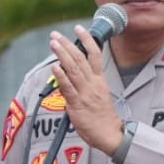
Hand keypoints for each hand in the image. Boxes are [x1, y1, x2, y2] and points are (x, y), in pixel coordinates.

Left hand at [48, 25, 124, 155]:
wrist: (109, 134)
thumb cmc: (102, 117)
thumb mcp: (98, 95)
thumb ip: (84, 84)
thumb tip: (69, 76)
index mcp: (99, 81)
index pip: (95, 55)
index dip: (87, 40)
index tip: (79, 28)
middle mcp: (93, 84)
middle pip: (80, 59)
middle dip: (67, 44)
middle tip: (56, 34)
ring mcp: (85, 94)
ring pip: (73, 70)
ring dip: (62, 54)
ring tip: (54, 43)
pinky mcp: (78, 105)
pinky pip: (68, 88)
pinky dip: (61, 76)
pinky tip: (55, 67)